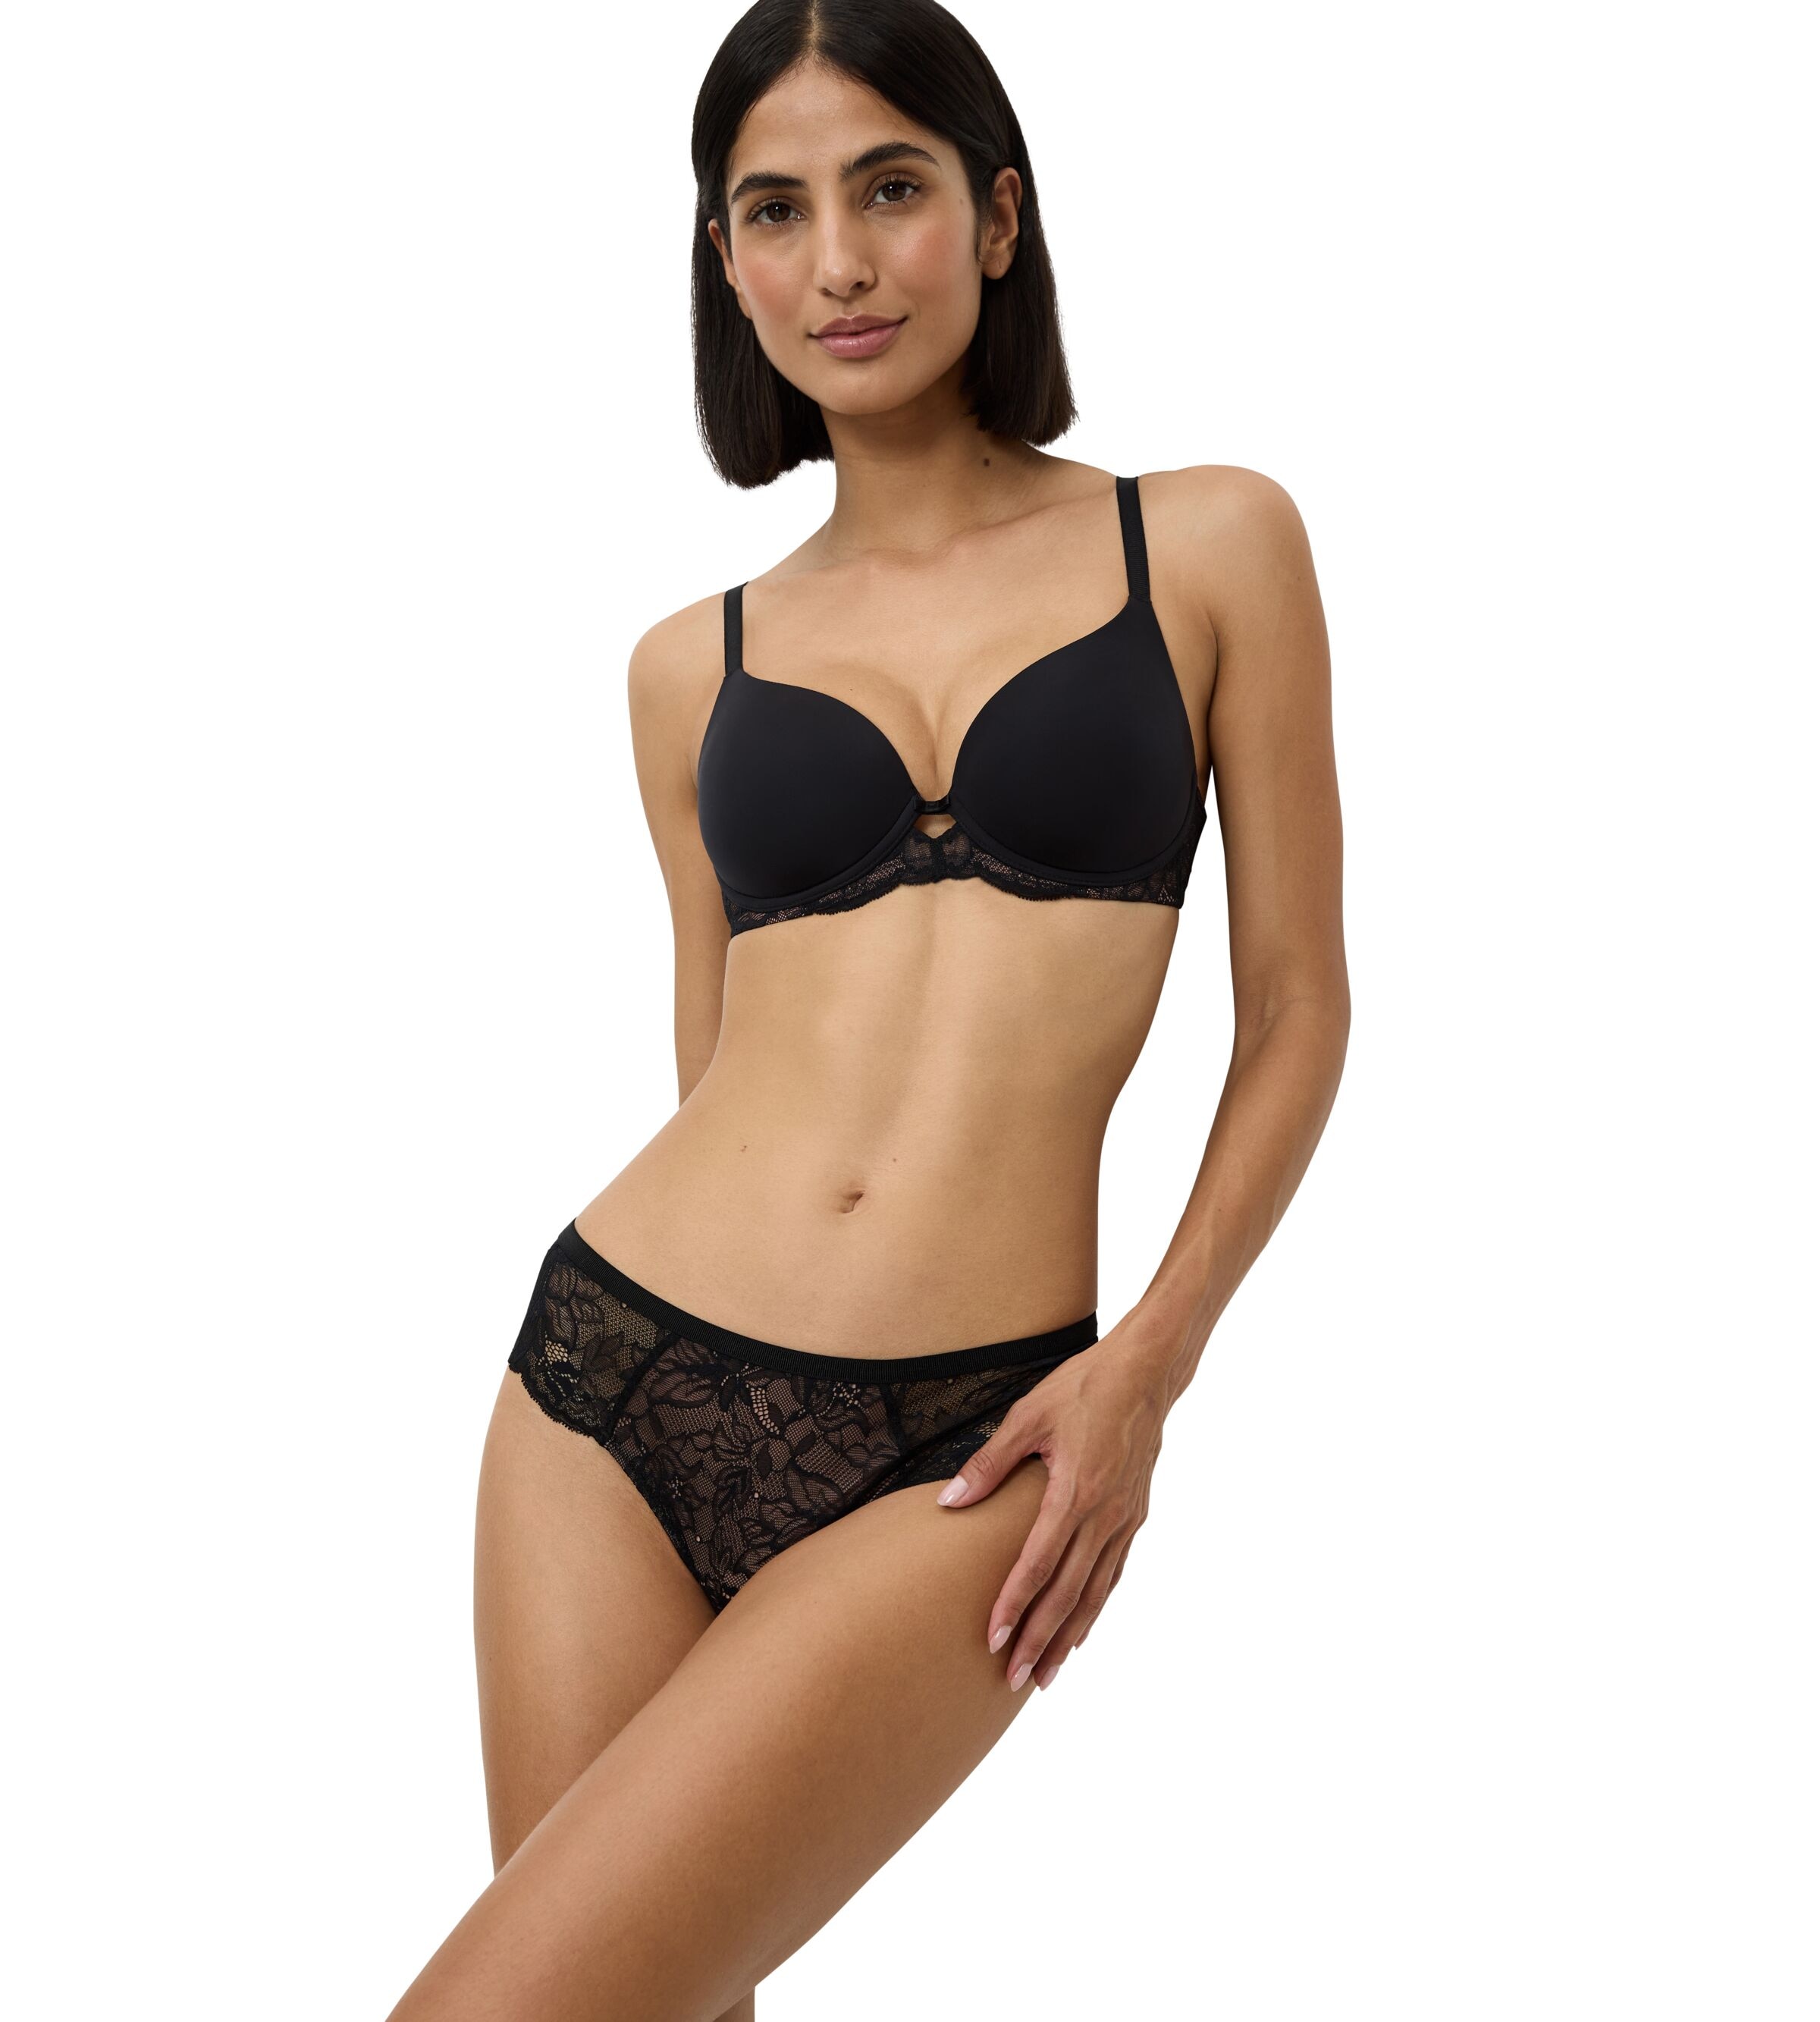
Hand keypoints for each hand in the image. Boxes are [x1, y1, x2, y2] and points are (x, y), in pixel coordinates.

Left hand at [934, 1306, 1172, 1689]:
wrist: (1147, 1372)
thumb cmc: (1083, 1387)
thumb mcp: (1028, 1416)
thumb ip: (988, 1464)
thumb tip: (948, 1503)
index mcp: (1075, 1492)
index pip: (1038, 1564)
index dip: (1014, 1605)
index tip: (993, 1641)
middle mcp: (1105, 1515)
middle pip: (1068, 1592)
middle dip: (1040, 1639)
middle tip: (1015, 1679)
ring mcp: (1125, 1518)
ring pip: (1095, 1592)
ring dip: (1069, 1636)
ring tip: (1047, 1675)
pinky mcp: (1135, 1515)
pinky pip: (1113, 1573)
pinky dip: (1096, 1607)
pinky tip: (1081, 1630)